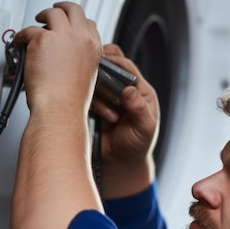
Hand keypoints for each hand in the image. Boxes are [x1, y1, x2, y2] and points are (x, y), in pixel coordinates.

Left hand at [14, 2, 101, 115]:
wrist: (59, 110)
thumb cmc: (69, 102)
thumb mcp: (85, 77)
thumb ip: (78, 60)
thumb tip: (65, 55)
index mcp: (93, 47)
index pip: (88, 24)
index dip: (76, 21)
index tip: (68, 25)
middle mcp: (80, 38)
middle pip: (72, 9)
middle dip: (60, 8)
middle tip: (50, 13)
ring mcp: (62, 36)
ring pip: (51, 13)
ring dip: (41, 17)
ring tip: (33, 27)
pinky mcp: (42, 40)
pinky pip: (27, 30)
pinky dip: (21, 37)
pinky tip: (19, 45)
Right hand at [90, 44, 159, 198]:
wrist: (119, 164)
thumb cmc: (137, 146)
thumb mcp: (145, 129)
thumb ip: (139, 109)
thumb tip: (129, 92)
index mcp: (140, 90)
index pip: (126, 65)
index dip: (116, 63)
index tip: (107, 69)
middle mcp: (122, 89)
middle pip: (107, 63)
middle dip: (102, 72)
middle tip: (103, 87)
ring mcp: (105, 96)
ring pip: (93, 78)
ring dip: (98, 93)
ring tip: (112, 117)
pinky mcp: (91, 105)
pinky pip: (84, 94)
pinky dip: (90, 103)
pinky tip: (100, 118)